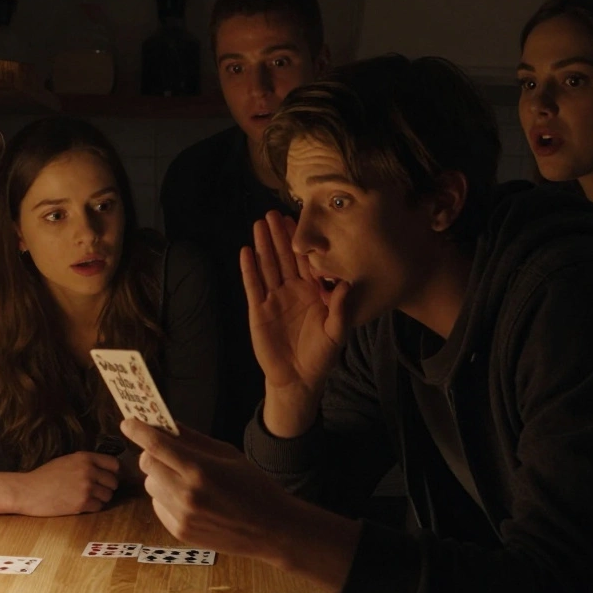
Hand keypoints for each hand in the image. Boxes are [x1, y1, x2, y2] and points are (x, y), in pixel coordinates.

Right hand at [17, 451, 119, 515]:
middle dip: (107, 488)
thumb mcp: (67, 460)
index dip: (113, 473)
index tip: (107, 478)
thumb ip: (86, 463)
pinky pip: (99, 507)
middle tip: (96, 491)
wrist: (28, 491)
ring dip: (100, 499)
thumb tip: (105, 469)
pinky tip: (81, 504)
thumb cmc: (45, 476)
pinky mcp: (82, 503)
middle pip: (114, 482)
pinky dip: (92, 507)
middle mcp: (88, 471)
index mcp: (85, 458)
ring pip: (108, 496)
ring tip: (87, 498)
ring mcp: (86, 487)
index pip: (114, 464)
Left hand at [120, 418, 300, 561]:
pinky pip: (158, 505)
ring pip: (150, 485)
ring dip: (159, 475)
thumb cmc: (253, 485)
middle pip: (146, 464)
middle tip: (164, 450)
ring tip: (184, 477)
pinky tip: (189, 498)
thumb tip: (165, 424)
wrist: (271, 529)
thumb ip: (192, 439)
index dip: (138, 430)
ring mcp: (181, 516)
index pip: (155, 444)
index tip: (128, 422)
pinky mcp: (179, 531)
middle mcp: (185, 494)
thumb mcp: (227, 454)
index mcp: (199, 469)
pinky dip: (166, 497)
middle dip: (151, 453)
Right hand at [241, 211, 348, 430]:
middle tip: (273, 213)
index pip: (305, 262)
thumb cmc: (320, 356)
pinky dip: (249, 269)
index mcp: (311, 292)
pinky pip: (253, 285)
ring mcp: (273, 299)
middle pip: (283, 258)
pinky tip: (246, 251)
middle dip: (278, 236)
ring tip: (258, 223)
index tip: (298, 220)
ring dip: (262, 246)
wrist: (299, 378)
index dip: (301, 242)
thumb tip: (347, 284)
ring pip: (267, 266)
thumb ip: (340, 308)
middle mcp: (291, 291)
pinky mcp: (258, 310)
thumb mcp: (336, 332)